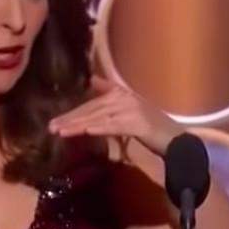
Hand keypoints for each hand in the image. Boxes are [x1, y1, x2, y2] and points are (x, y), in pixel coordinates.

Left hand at [48, 76, 182, 155]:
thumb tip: (90, 89)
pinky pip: (113, 126)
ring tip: (60, 131)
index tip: (55, 120)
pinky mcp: (137, 122)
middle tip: (51, 127)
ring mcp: (131, 108)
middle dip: (70, 119)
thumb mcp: (129, 110)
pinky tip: (85, 131)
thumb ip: (109, 100)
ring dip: (78, 125)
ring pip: (98, 117)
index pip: (91, 103)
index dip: (73, 111)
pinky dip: (98, 128)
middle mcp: (124, 97)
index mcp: (121, 93)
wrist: (176, 140)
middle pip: (91, 109)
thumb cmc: (152, 128)